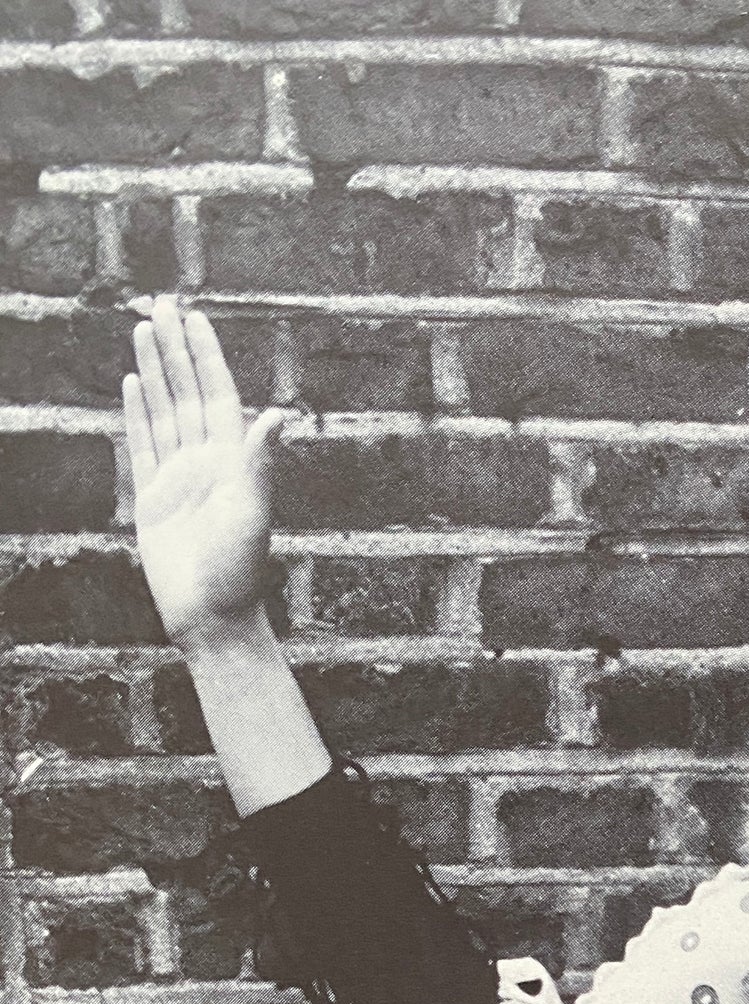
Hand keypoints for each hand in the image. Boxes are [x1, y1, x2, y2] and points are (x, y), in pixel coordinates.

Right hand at [124, 293, 285, 655]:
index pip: (216, 393)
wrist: (212, 619)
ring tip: (143, 329)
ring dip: (155, 370)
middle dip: (175, 348)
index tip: (193, 317)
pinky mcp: (153, 498)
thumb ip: (258, 462)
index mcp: (232, 461)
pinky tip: (136, 381)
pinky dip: (139, 412)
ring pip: (164, 409)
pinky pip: (144, 444)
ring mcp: (178, 478)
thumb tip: (276, 414)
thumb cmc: (238, 573)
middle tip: (161, 303)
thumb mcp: (251, 514)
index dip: (205, 354)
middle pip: (187, 392)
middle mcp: (206, 462)